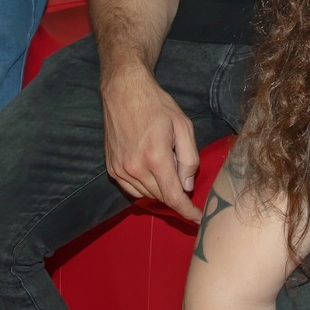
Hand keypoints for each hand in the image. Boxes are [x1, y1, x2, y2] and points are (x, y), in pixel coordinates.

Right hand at [102, 64, 201, 219]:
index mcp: (155, 157)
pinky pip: (132, 189)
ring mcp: (120, 169)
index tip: (198, 219)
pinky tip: (151, 172)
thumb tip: (187, 186)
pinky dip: (145, 187)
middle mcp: (135, 167)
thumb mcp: (183, 126)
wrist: (123, 90)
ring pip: (147, 195)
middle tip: (182, 175)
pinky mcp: (112, 167)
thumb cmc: (156, 105)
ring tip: (165, 166)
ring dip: (160, 190)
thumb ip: (189, 159)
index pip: (174, 197)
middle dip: (176, 194)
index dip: (188, 212)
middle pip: (161, 197)